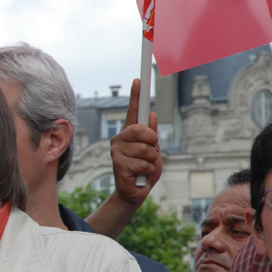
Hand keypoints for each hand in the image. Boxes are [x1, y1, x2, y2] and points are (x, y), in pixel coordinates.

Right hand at [111, 78, 161, 205]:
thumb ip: (152, 135)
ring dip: (151, 160)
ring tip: (144, 167)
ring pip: (146, 148)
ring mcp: (117, 150)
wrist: (137, 192)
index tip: (139, 79)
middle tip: (151, 154)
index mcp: (131, 133)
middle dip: (153, 142)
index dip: (136, 95)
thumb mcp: (154, 150)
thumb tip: (151, 115)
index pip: (134, 111)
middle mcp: (121, 138)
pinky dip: (147, 170)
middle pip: (142, 130)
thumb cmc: (145, 170)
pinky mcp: (118, 163)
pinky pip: (143, 162)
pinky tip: (139, 175)